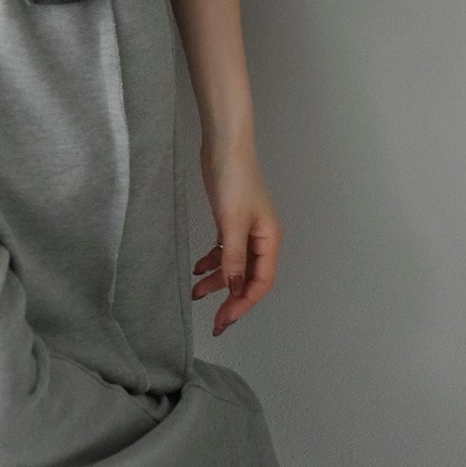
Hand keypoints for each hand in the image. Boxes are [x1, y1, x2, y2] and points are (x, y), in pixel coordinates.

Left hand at [191, 143, 282, 336]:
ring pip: (235, 265)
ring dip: (217, 281)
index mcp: (270, 240)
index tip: (224, 320)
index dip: (243, 304)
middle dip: (231, 298)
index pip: (260, 282)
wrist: (223, 146)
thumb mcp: (232, 222)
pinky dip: (213, 261)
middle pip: (249, 278)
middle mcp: (262, 238)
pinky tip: (197, 268)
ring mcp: (247, 230)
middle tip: (213, 320)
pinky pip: (225, 251)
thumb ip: (233, 258)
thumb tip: (234, 289)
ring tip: (195, 293)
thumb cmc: (234, 181)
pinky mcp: (232, 221)